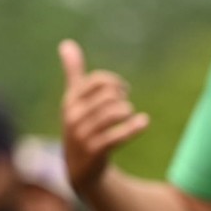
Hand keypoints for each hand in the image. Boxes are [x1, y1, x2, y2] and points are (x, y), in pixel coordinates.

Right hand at [59, 40, 150, 192]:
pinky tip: (144, 122)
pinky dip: (134, 127)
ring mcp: (83, 135)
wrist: (79, 168)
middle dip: (122, 98)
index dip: (115, 82)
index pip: (98, 81)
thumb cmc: (80, 126)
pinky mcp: (95, 151)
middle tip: (125, 106)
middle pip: (108, 95)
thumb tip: (66, 43)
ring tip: (130, 115)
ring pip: (114, 113)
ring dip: (128, 111)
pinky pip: (118, 135)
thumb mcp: (75, 100)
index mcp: (71, 101)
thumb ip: (73, 72)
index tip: (122, 90)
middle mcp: (73, 116)